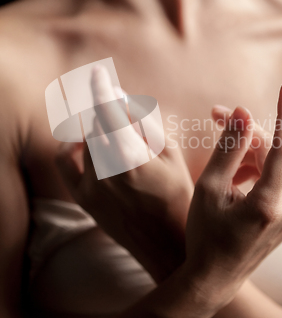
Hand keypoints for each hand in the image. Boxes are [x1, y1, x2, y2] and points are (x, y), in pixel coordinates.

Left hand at [57, 65, 193, 280]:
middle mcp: (107, 172)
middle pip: (95, 123)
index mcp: (133, 158)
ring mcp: (91, 188)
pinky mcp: (84, 200)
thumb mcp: (171, 154)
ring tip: (111, 124)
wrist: (169, 245)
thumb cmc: (178, 196)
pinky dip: (71, 148)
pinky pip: (66, 164)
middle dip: (105, 107)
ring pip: (83, 140)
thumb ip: (145, 123)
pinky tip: (84, 143)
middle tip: (117, 103)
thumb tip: (121, 99)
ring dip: (95, 125)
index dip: (101, 88)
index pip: (108, 112)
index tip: (98, 72)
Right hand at [185, 80, 281, 304]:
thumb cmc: (205, 234)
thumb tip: (243, 111)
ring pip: (274, 162)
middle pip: (273, 151)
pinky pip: (275, 177)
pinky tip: (233, 179)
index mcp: (268, 204)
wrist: (216, 277)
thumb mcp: (209, 188)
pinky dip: (254, 169)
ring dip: (247, 152)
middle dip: (245, 131)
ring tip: (218, 164)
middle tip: (215, 115)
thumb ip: (228, 147)